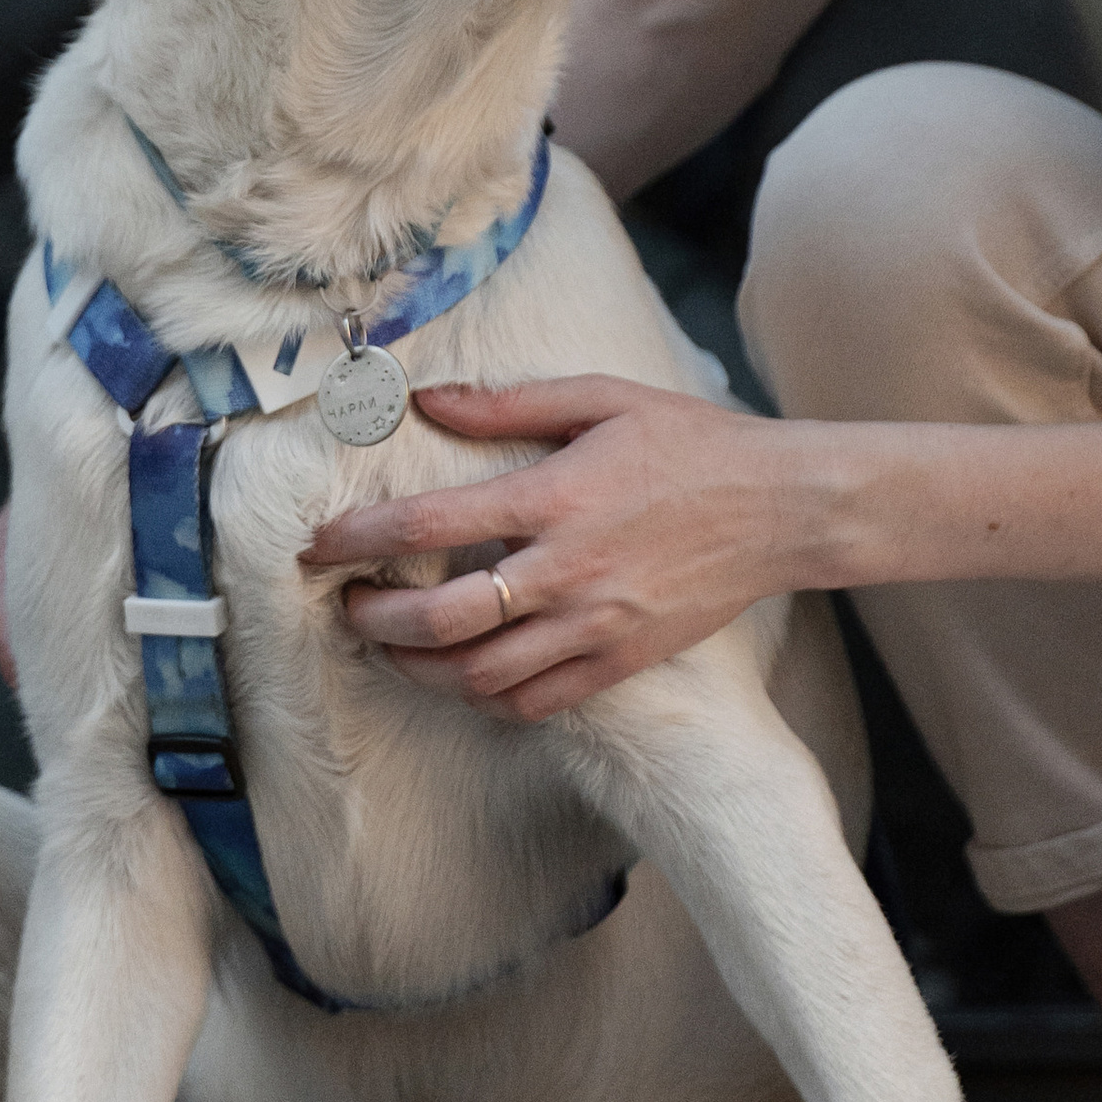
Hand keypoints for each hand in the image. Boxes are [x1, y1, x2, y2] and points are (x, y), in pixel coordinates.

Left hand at [300, 377, 799, 720]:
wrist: (783, 508)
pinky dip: (487, 699)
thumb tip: (426, 398)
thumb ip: (508, 402)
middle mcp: (568, 570)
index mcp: (555, 496)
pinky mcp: (621, 662)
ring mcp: (596, 625)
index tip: (319, 546)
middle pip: (441, 620)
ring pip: (480, 676)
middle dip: (374, 620)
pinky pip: (535, 703)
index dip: (358, 539)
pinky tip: (468, 675)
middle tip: (347, 606)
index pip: (429, 526)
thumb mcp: (603, 398)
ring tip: (393, 647)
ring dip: (419, 668)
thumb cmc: (694, 444)